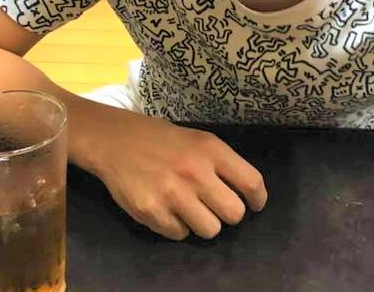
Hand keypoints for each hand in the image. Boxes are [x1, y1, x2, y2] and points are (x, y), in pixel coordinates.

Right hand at [87, 109, 267, 240]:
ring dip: (203, 223)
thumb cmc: (162, 139)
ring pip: (210, 230)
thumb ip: (221, 164)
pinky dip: (177, 226)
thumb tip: (244, 193)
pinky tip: (167, 209)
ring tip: (190, 208)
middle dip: (228, 213)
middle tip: (216, 206)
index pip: (251, 182)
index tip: (255, 205)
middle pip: (234, 214)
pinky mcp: (151, 212)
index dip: (258, 199)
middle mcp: (195, 172)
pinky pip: (180, 235)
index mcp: (211, 150)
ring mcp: (172, 194)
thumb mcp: (198, 140)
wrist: (115, 141)